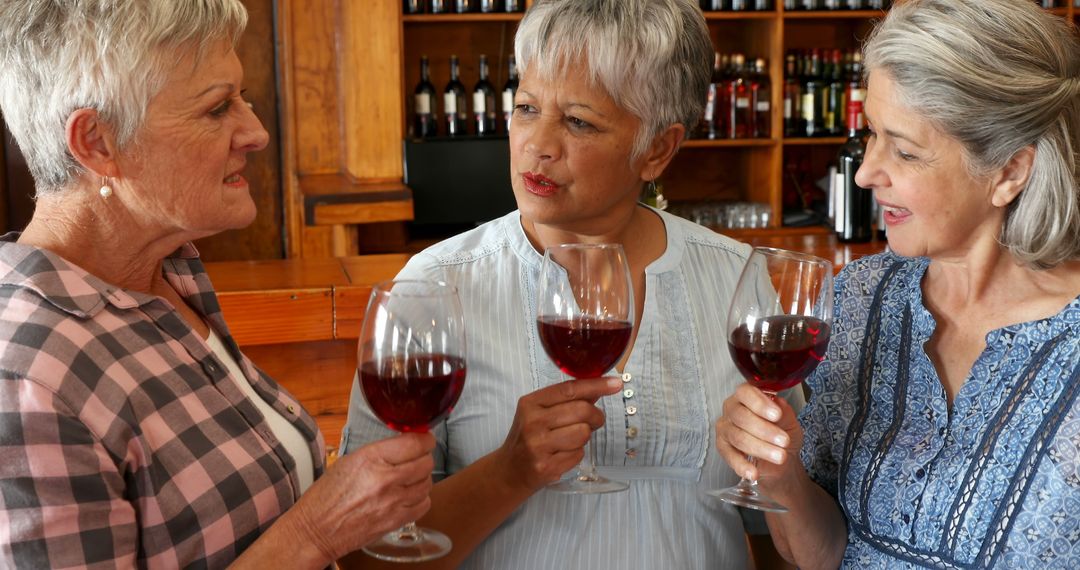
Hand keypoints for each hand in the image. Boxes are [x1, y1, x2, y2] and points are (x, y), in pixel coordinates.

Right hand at [286, 432, 435, 562]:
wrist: (316, 530)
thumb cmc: (327, 495)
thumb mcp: (349, 461)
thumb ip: (380, 452)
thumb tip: (404, 445)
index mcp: (371, 459)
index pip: (414, 443)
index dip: (425, 439)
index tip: (424, 439)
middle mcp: (385, 479)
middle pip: (426, 462)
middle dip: (424, 457)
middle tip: (416, 458)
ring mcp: (393, 502)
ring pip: (427, 483)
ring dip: (422, 478)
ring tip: (410, 478)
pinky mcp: (396, 521)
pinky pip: (424, 504)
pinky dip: (420, 498)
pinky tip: (409, 496)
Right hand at [495, 377, 623, 491]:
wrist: (508, 471)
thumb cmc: (528, 438)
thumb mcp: (539, 413)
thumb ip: (566, 400)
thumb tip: (597, 388)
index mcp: (530, 403)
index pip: (569, 389)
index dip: (596, 385)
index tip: (615, 383)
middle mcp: (532, 422)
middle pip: (582, 410)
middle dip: (596, 416)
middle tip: (595, 421)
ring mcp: (538, 446)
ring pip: (583, 433)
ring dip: (585, 437)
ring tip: (572, 439)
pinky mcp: (546, 467)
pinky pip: (578, 454)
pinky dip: (577, 453)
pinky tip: (562, 454)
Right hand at [715, 384, 803, 482]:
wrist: (781, 459)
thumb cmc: (783, 434)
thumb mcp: (790, 422)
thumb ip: (784, 412)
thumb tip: (778, 404)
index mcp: (747, 396)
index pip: (746, 393)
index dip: (760, 403)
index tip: (777, 415)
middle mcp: (732, 409)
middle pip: (741, 416)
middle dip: (764, 430)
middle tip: (784, 441)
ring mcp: (725, 428)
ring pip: (738, 437)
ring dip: (760, 448)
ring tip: (779, 457)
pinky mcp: (722, 447)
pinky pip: (729, 456)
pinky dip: (742, 466)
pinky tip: (754, 473)